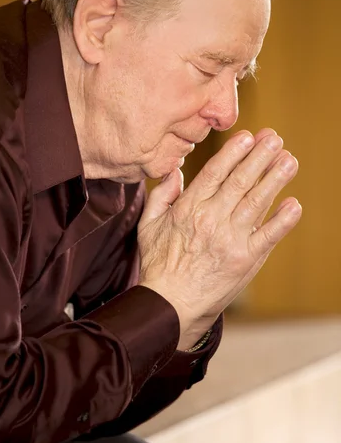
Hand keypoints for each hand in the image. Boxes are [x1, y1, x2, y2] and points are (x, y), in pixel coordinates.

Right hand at [138, 129, 301, 348]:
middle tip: (275, 138)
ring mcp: (230, 240)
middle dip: (260, 157)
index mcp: (188, 209)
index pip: (214, 173)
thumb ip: (161, 195)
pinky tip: (294, 204)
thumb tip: (176, 171)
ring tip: (289, 160)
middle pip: (240, 182)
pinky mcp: (245, 261)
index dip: (233, 152)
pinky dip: (282, 220)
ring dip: (275, 179)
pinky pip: (268, 236)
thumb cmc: (158, 266)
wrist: (171, 306)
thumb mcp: (148, 226)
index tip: (248, 136)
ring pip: (256, 203)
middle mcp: (211, 220)